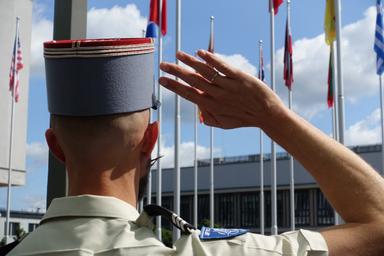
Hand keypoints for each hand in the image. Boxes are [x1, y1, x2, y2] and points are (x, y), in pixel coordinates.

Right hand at [158, 50, 285, 128]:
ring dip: (190, 62)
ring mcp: (227, 86)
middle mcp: (216, 95)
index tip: (161, 79)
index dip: (174, 86)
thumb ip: (207, 117)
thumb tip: (198, 108)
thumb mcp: (223, 124)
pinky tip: (201, 53)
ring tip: (178, 55)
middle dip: (176, 72)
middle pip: (192, 81)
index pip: (187, 94)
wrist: (267, 114)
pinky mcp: (239, 77)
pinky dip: (212, 60)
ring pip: (205, 72)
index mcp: (210, 106)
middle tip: (162, 64)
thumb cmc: (244, 119)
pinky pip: (223, 67)